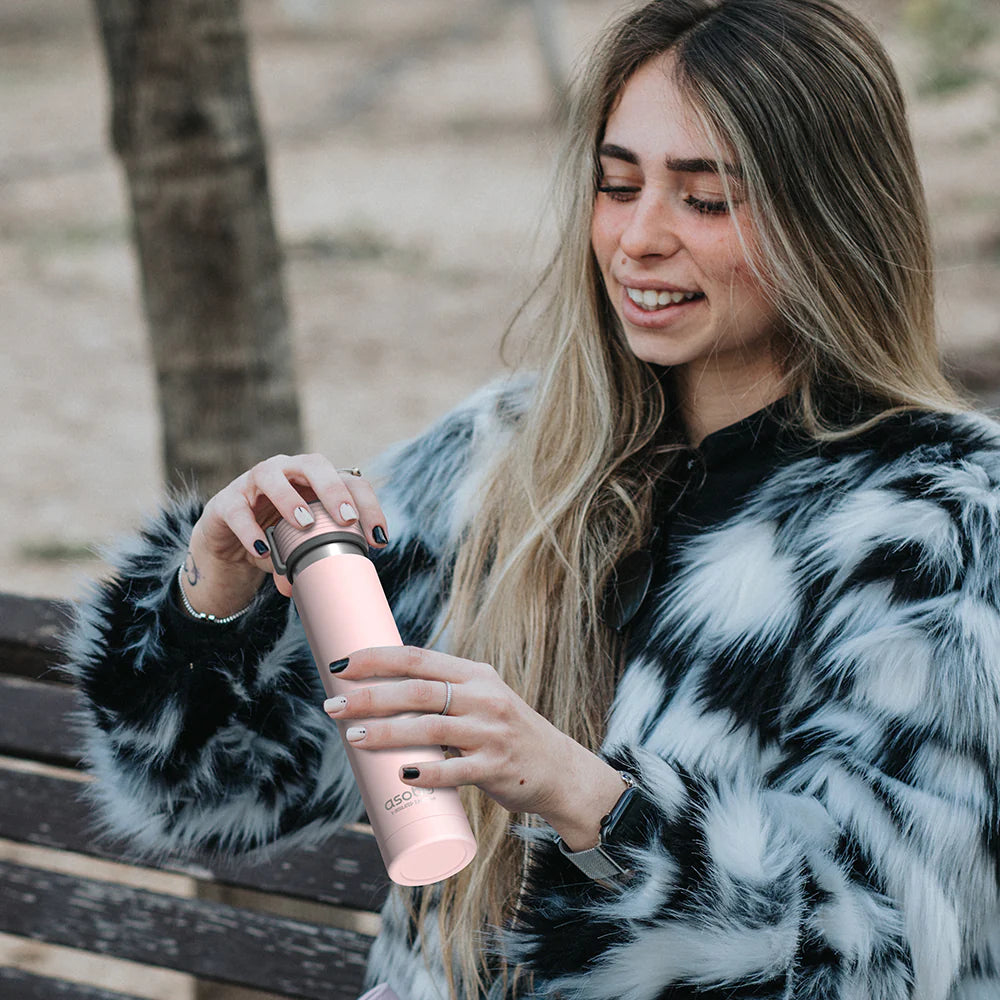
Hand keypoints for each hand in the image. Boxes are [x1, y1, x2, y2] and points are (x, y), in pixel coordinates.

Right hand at [182, 454, 389, 616]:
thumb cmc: (275, 537)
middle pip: (314, 465)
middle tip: (346, 519)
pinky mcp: (227, 502)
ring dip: (290, 498)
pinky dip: (249, 529)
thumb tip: (321, 589)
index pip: (349, 482)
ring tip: (304, 524)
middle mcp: (287, 472)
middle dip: (333, 490)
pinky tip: (262, 549)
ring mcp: (254, 482)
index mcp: (315, 481)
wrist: (228, 543)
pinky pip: (237, 511)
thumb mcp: (301, 549)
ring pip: (271, 475)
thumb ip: (314, 562)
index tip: (379, 538)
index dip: (367, 506)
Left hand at [323, 646, 626, 849]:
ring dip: (388, 731)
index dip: (377, 659)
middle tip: (334, 705)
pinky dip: (427, 772)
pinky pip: (455, 771)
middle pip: (418, 691)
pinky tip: (402, 774)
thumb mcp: (482, 700)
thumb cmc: (506, 734)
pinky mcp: (495, 768)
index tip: (342, 665)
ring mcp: (490, 733)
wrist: (558, 769)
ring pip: (430, 728)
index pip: (418, 658)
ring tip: (354, 736)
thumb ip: (443, 695)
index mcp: (475, 675)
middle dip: (371, 696)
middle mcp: (483, 698)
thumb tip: (380, 697)